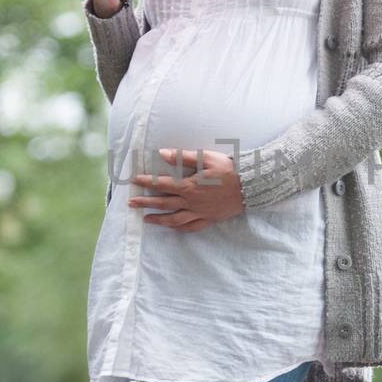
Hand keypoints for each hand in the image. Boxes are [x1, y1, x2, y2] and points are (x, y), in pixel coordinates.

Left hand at [128, 148, 244, 230]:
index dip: (146, 182)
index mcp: (189, 186)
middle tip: (131, 203)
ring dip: (158, 219)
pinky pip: (191, 227)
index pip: (162, 184)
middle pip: (163, 203)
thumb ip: (182, 157)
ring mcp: (200, 212)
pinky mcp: (209, 219)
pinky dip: (179, 228)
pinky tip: (172, 227)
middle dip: (145, 203)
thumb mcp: (205, 158)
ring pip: (174, 219)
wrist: (250, 186)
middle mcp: (191, 201)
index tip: (134, 180)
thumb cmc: (228, 169)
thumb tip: (162, 153)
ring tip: (146, 219)